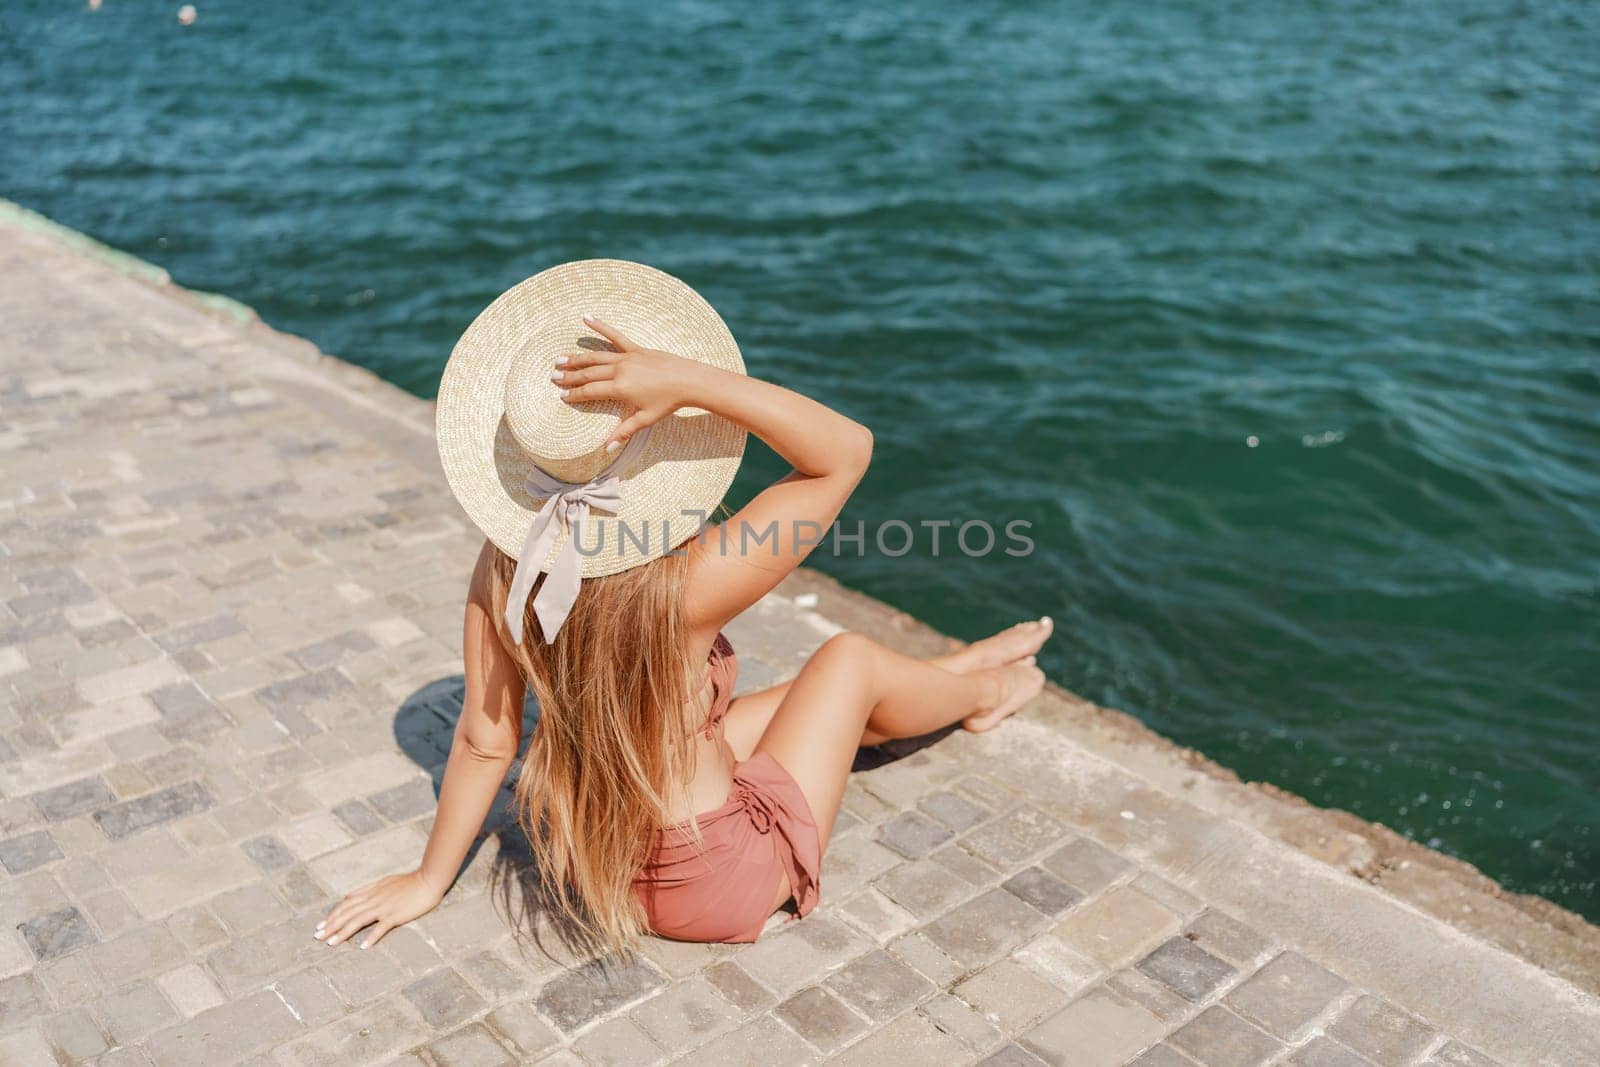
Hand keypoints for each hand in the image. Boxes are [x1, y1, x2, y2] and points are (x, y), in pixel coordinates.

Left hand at [314, 869, 443, 948]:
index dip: (332, 915)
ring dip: (343, 933)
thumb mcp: (384, 882)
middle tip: (317, 937)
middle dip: (331, 925)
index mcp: (371, 891)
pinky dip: (371, 937)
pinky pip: (381, 928)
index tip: (321, 925)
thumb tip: (349, 896)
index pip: (346, 904)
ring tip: (331, 943)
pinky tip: (363, 947)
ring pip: (358, 920)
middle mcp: (374, 899)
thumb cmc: (409, 882)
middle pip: (348, 913)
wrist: (428, 880)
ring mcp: (384, 907)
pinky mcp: (396, 915)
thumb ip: (367, 890)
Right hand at [553, 315, 707, 450]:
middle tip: (553, 378)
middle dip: (570, 376)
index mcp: (620, 388)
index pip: (590, 391)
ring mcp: (627, 357)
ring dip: (577, 358)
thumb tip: (607, 449)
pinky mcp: (636, 349)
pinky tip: (586, 317)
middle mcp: (620, 370)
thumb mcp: (645, 419)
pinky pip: (615, 336)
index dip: (574, 395)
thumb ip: (624, 432)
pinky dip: (600, 326)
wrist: (689, 380)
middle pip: (589, 373)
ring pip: (596, 357)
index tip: (562, 396)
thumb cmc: (668, 402)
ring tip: (560, 359)